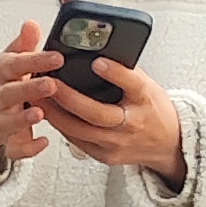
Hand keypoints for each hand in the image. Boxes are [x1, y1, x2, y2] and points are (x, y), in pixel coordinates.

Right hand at [0, 18, 61, 168]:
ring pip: (6, 122)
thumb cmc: (10, 79)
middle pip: (9, 93)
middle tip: (51, 85)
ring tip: (41, 114)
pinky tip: (43, 142)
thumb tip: (31, 23)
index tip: (57, 57)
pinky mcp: (7, 139)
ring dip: (22, 119)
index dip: (34, 61)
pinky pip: (13, 148)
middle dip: (29, 89)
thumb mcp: (15, 58)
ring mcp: (1, 119)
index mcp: (3, 73)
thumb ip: (25, 43)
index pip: (14, 64)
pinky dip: (26, 148)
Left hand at [36, 56, 187, 183]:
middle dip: (68, 98)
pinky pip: (77, 141)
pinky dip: (60, 125)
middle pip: (97, 114)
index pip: (133, 84)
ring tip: (37, 97)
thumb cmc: (153, 108)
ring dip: (55, 114)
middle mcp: (132, 125)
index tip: (97, 62)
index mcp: (146, 100)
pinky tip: (47, 113)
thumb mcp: (147, 85)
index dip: (115, 73)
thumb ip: (124, 71)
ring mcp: (117, 144)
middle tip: (48, 82)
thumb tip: (95, 49)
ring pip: (79, 131)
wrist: (167, 144)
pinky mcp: (105, 157)